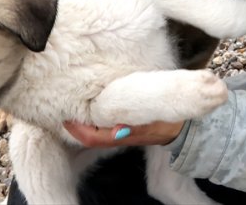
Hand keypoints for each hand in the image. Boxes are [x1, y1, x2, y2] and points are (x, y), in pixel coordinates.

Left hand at [63, 119, 184, 147]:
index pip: (91, 138)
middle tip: (68, 109)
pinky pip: (105, 128)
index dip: (76, 129)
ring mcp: (121, 135)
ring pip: (97, 132)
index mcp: (120, 136)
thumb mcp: (150, 121)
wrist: (179, 128)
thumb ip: (133, 125)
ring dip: (86, 122)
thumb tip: (117, 129)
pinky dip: (97, 120)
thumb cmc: (164, 122)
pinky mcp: (126, 129)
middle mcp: (118, 137)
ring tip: (79, 107)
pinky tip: (97, 108)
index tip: (66, 117)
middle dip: (77, 126)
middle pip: (90, 136)